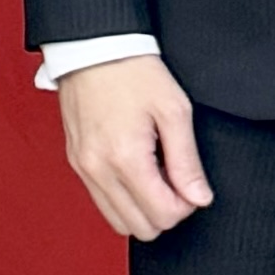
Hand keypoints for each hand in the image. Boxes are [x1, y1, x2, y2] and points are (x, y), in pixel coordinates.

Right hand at [58, 52, 216, 240]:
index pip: (163, 215)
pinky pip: (102, 201)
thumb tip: (199, 199)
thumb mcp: (174, 110)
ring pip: (119, 222)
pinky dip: (123, 198)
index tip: (190, 181)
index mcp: (125, 157)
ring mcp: (83, 167)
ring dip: (143, 209)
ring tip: (155, 176)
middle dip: (165, 212)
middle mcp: (98, 169)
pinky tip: (135, 171)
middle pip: (141, 228)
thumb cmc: (133, 72)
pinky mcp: (76, 162)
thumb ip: (187, 161)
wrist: (93, 47)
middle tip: (175, 180)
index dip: (186, 205)